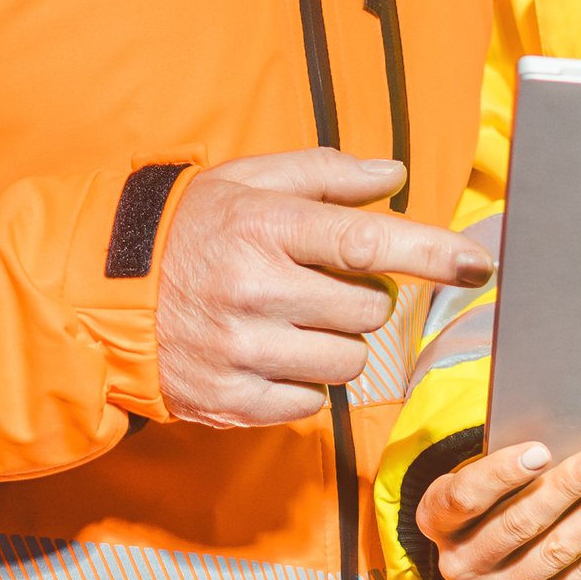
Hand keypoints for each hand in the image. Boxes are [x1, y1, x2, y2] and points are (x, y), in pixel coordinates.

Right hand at [151, 152, 494, 429]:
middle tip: (313, 285)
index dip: (429, 252)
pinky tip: (264, 356)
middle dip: (356, 300)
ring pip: (344, 361)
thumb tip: (395, 176)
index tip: (478, 264)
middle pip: (367, 311)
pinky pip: (310, 404)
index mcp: (263, 226)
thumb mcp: (248, 182)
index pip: (364, 240)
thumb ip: (325, 175)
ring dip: (331, 344)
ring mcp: (241, 350)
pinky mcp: (231, 401)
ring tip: (285, 321)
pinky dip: (300, 385)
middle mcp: (254, 289)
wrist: (102, 296)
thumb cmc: (189, 230)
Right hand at [412, 440, 580, 579]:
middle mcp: (459, 564)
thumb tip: (568, 440)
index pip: (466, 497)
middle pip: (517, 525)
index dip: (503, 474)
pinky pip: (580, 579)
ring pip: (554, 553)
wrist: (490, 551)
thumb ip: (513, 463)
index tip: (543, 450)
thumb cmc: (494, 495)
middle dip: (565, 489)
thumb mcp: (484, 474)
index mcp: (436, 520)